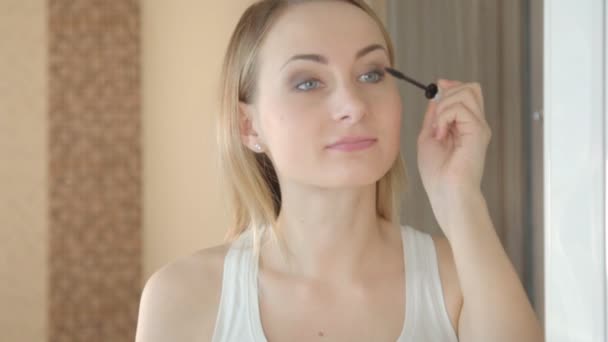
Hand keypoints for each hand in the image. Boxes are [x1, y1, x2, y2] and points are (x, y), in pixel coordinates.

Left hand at [417, 79, 490, 205]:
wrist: (446, 192)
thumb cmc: (437, 173)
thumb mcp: (429, 136)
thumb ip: (434, 116)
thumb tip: (436, 95)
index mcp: (466, 125)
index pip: (467, 92)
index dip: (450, 86)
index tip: (436, 91)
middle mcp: (476, 123)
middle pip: (471, 87)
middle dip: (447, 94)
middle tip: (436, 118)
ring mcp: (479, 126)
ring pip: (467, 91)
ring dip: (444, 106)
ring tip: (438, 129)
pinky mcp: (478, 131)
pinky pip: (460, 107)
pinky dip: (444, 116)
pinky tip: (441, 134)